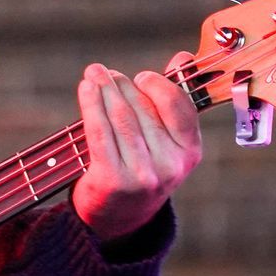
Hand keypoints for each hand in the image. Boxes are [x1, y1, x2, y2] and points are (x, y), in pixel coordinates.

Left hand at [71, 54, 202, 244]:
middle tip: (104, 73)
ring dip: (104, 90)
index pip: (179, 107)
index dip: (158, 86)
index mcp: (190, 153)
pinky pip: (99, 134)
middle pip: (143, 110)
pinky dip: (90, 106)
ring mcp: (142, 175)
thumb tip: (182, 57)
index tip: (140, 76)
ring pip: (120, 119)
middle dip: (121, 85)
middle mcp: (169, 166)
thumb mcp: (166, 141)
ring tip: (94, 74)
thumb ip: (173, 99)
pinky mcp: (113, 180)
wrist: (118, 217)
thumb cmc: (142, 168)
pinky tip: (85, 89)